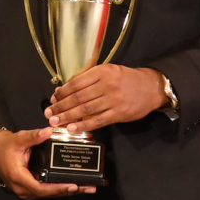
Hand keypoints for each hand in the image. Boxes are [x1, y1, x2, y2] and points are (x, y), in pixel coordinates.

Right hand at [0, 126, 94, 199]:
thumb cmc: (7, 146)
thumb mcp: (19, 139)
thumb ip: (34, 136)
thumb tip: (49, 131)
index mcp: (19, 178)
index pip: (41, 188)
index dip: (57, 189)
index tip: (73, 186)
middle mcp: (23, 189)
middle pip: (48, 194)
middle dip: (69, 191)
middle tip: (88, 187)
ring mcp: (26, 192)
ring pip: (49, 195)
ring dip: (67, 192)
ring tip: (87, 188)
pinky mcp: (30, 190)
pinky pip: (47, 191)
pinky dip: (61, 189)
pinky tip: (75, 186)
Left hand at [44, 64, 166, 134]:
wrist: (151, 88)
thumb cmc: (126, 79)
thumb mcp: (108, 71)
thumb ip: (88, 77)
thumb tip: (65, 89)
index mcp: (102, 71)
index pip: (76, 83)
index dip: (62, 92)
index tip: (53, 98)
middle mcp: (107, 84)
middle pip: (78, 97)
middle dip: (61, 106)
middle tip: (49, 113)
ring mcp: (114, 100)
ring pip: (85, 109)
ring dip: (68, 117)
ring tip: (56, 121)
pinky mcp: (119, 113)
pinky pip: (98, 120)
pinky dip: (84, 125)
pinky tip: (73, 128)